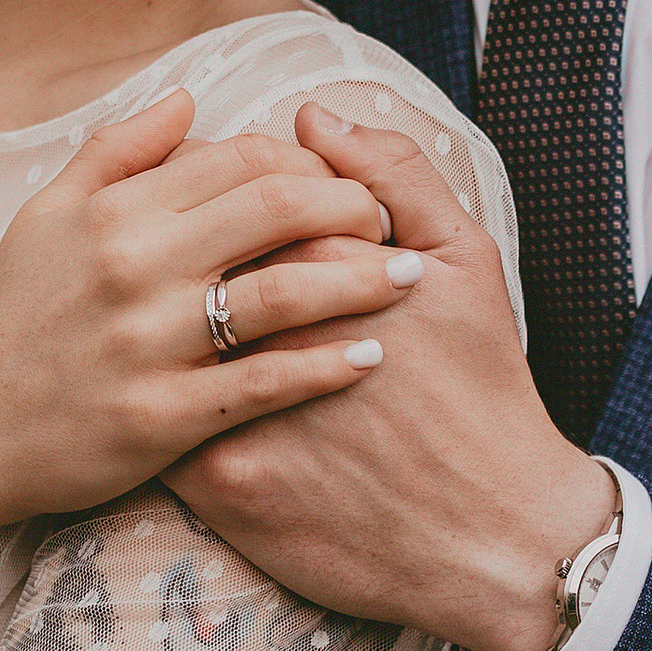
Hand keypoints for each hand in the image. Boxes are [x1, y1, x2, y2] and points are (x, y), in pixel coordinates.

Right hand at [0, 90, 425, 559]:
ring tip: (408, 278)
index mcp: (115, 210)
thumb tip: (190, 97)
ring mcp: (149, 345)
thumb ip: (118, 149)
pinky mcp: (161, 419)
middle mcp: (134, 268)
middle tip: (391, 222)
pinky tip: (368, 356)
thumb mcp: (47, 214)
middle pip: (276, 209)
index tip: (341, 178)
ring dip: (359, 280)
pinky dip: (324, 367)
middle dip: (351, 206)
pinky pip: (262, 384)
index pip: (239, 158)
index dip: (305, 161)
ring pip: (282, 293)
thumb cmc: (14, 315)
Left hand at [168, 102, 615, 650]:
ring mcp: (238, 409)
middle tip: (191, 263)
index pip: (229, 195)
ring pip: (160, 341)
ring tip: (172, 322)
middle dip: (176, 252)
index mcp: (322, 262)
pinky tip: (173, 393)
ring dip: (156, 324)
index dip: (216, 190)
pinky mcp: (222, 484)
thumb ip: (394, 173)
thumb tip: (312, 114)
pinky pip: (158, 422)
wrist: (496, 536)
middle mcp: (270, 329)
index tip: (223, 202)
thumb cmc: (482, 390)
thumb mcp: (466, 262)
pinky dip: (158, 399)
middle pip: (182, 261)